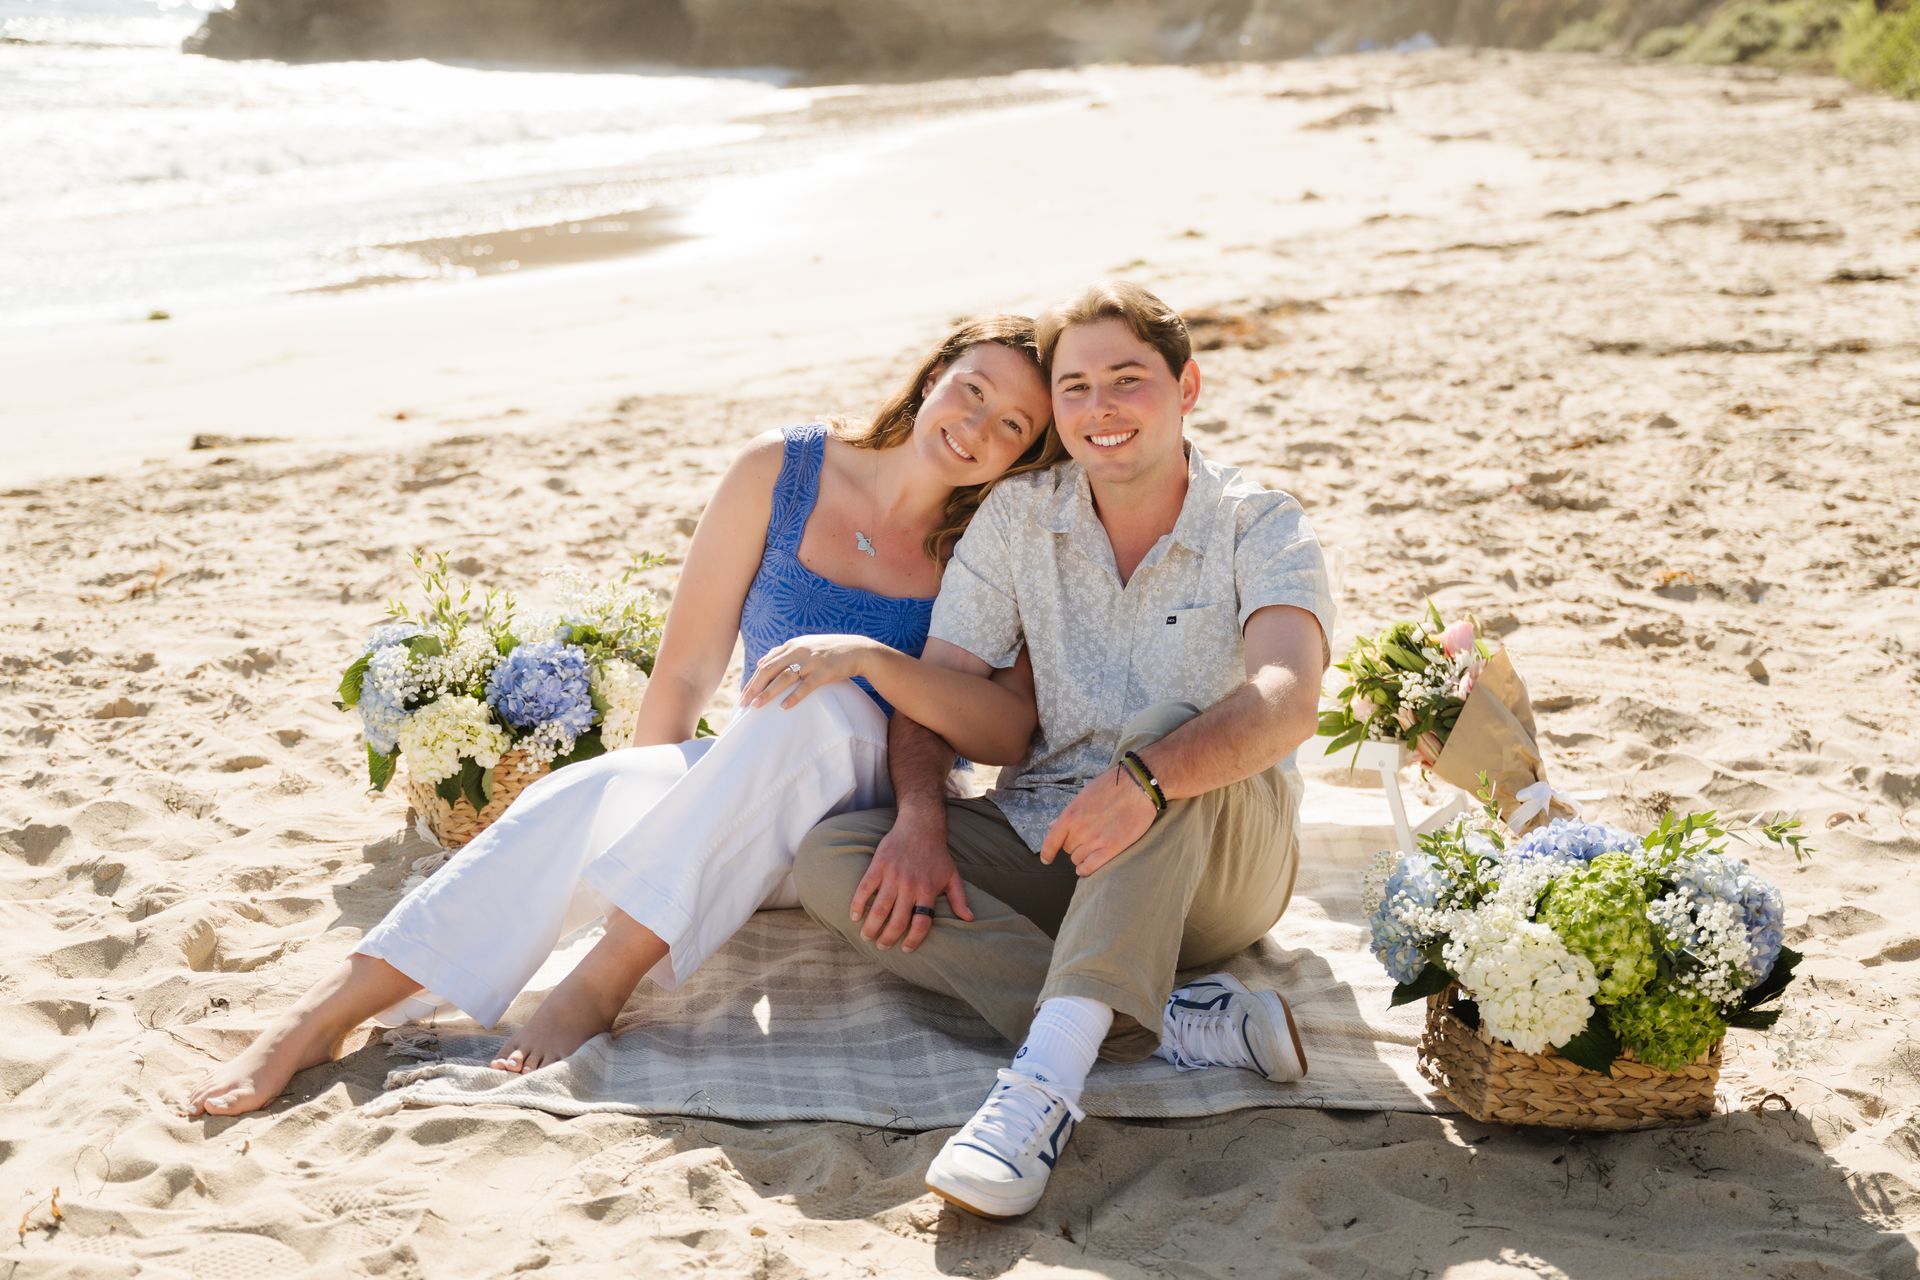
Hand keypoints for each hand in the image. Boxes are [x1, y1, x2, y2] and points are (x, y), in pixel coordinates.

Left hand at [742, 634, 882, 708]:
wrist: (857, 650)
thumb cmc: (828, 651)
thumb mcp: (803, 646)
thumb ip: (782, 653)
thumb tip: (760, 661)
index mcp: (792, 645)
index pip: (766, 664)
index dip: (753, 680)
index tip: (743, 695)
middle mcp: (799, 651)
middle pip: (770, 670)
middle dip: (755, 687)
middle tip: (743, 704)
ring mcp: (812, 661)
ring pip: (784, 678)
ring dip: (768, 693)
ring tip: (757, 706)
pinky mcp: (824, 672)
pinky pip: (806, 686)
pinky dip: (794, 697)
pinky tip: (783, 708)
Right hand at [850, 808, 973, 952]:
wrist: (920, 826)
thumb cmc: (937, 854)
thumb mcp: (952, 876)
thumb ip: (959, 899)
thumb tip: (970, 919)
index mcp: (928, 890)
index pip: (921, 923)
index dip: (913, 940)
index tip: (906, 949)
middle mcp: (910, 886)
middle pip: (897, 920)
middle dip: (888, 938)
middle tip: (883, 947)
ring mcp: (892, 876)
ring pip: (880, 908)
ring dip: (871, 927)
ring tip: (867, 937)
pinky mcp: (878, 866)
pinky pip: (865, 889)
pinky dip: (858, 904)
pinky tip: (854, 916)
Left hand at [1039, 765, 1157, 876]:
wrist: (1137, 786)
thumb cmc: (1112, 786)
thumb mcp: (1084, 795)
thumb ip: (1069, 813)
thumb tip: (1053, 825)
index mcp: (1070, 815)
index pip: (1051, 840)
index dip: (1047, 852)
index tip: (1046, 859)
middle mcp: (1079, 830)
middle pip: (1067, 849)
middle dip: (1074, 845)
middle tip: (1085, 839)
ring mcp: (1095, 841)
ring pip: (1077, 859)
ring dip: (1081, 856)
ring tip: (1091, 849)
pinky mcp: (1111, 848)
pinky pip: (1090, 867)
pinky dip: (1086, 869)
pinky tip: (1087, 867)